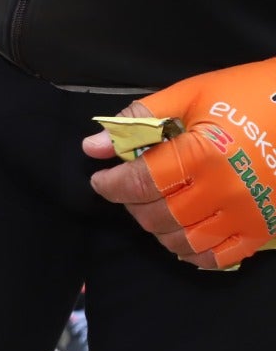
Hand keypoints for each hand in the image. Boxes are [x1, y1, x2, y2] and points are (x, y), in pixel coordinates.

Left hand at [87, 57, 275, 269]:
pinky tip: (184, 234)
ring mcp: (246, 214)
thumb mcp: (194, 94)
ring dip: (159, 229)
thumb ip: (140, 119)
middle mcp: (224, 191)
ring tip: (157, 208)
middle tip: (133, 189)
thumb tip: (92, 146)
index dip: (110, 185)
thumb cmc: (252, 93)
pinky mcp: (263, 228)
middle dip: (133, 204)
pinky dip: (192, 253)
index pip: (139, 184)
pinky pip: (217, 257)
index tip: (102, 180)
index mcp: (203, 155)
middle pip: (156, 217)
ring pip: (182, 242)